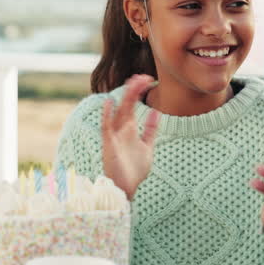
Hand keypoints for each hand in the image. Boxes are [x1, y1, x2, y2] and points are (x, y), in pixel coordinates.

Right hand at [101, 74, 160, 199]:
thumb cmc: (135, 170)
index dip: (139, 91)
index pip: (133, 105)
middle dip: (134, 90)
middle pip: (127, 104)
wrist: (127, 189)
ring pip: (119, 111)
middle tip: (143, 76)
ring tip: (132, 82)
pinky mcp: (109, 145)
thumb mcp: (147, 146)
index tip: (148, 79)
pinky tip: (109, 102)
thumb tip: (156, 112)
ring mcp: (114, 136)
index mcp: (130, 129)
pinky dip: (107, 115)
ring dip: (125, 97)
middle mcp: (121, 129)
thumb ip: (150, 130)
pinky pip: (107, 127)